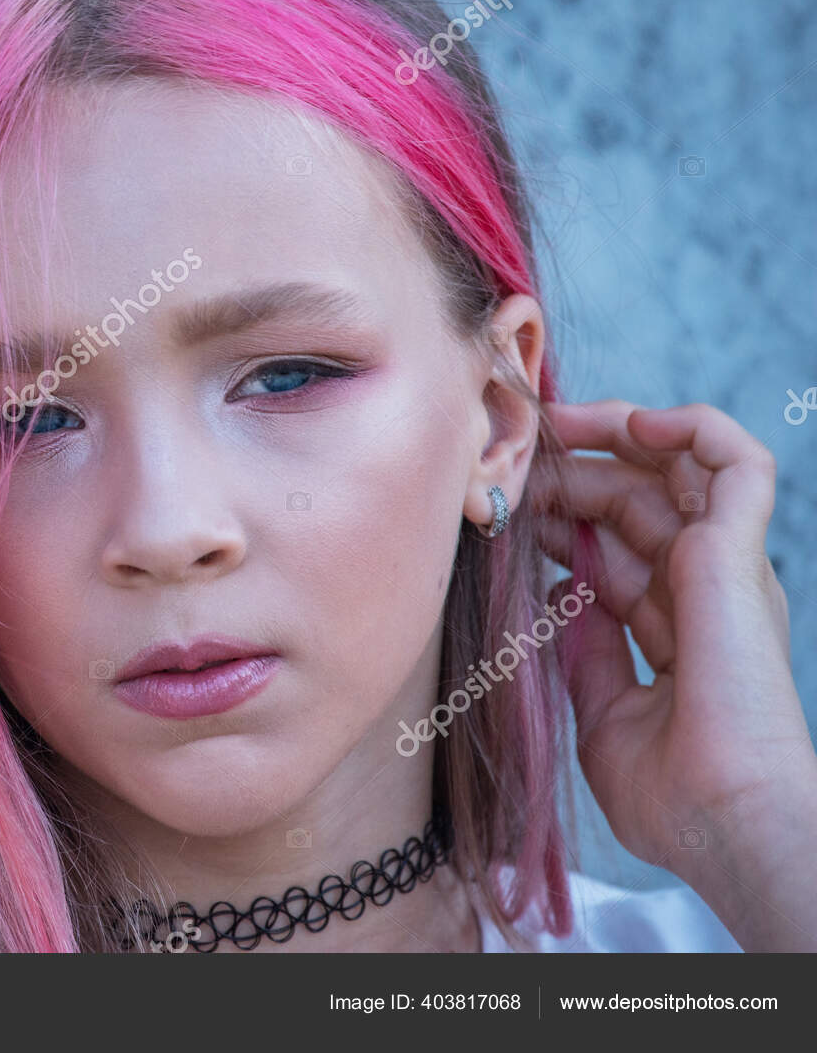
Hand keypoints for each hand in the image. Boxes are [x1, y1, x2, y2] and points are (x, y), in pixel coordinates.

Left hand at [534, 400, 816, 946]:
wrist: (723, 819)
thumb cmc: (671, 793)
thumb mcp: (604, 712)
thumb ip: (587, 650)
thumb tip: (564, 598)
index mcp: (674, 624)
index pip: (613, 543)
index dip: (558, 513)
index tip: (501, 502)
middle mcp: (703, 588)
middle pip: (633, 498)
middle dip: (569, 471)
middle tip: (508, 461)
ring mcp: (725, 569)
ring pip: (677, 468)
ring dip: (613, 435)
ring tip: (553, 425)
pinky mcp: (740, 556)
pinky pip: (739, 463)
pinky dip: (692, 426)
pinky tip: (633, 421)